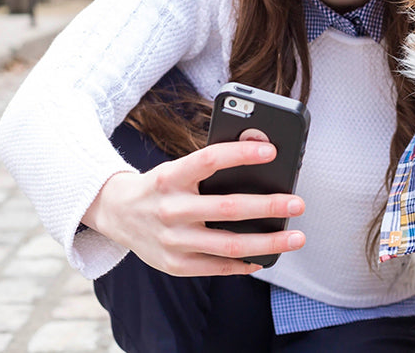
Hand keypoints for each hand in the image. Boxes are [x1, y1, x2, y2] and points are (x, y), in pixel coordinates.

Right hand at [81, 140, 305, 275]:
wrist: (116, 214)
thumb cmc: (160, 186)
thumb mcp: (177, 168)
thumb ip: (210, 163)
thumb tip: (259, 147)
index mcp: (170, 177)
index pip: (209, 159)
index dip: (241, 154)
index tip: (271, 150)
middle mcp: (170, 209)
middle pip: (228, 208)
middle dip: (268, 206)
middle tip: (298, 203)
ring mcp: (172, 241)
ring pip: (229, 246)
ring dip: (268, 243)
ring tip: (296, 237)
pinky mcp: (175, 265)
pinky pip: (218, 267)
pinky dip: (246, 264)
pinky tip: (265, 257)